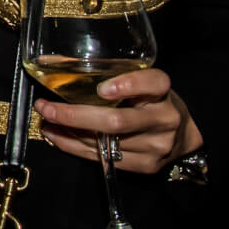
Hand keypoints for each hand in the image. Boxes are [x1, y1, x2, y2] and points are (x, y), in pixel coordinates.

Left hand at [38, 68, 202, 174]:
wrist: (183, 137)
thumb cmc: (151, 102)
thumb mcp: (140, 83)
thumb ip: (111, 75)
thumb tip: (52, 63)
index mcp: (163, 93)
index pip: (154, 84)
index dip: (128, 84)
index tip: (102, 88)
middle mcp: (162, 120)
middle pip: (116, 121)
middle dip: (75, 115)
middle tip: (46, 107)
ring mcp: (154, 146)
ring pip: (104, 143)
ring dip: (67, 132)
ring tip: (46, 120)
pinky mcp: (145, 165)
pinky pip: (102, 159)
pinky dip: (73, 147)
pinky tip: (57, 136)